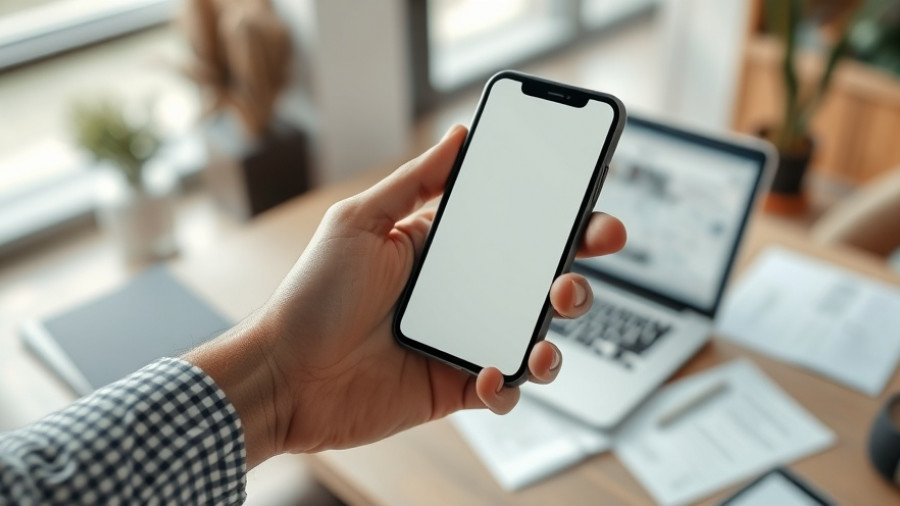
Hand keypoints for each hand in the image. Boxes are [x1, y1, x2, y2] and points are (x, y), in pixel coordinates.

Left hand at [187, 125, 625, 466]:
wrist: (284, 376)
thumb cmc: (313, 296)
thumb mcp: (361, 222)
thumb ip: (415, 181)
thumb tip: (459, 135)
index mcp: (443, 251)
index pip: (514, 230)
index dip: (557, 219)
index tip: (589, 206)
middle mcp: (461, 295)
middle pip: (538, 281)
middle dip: (576, 268)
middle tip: (586, 257)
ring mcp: (461, 342)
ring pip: (535, 335)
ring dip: (557, 327)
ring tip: (551, 315)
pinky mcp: (456, 387)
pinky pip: (506, 389)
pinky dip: (509, 383)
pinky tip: (487, 373)